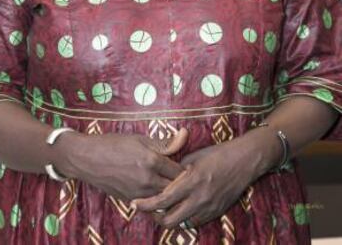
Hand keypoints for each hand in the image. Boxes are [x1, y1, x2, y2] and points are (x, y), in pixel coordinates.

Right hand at [55, 128, 187, 201]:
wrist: (88, 159)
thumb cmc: (114, 144)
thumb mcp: (140, 139)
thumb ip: (165, 142)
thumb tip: (186, 135)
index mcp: (151, 160)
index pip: (180, 171)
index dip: (186, 169)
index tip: (188, 166)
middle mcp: (147, 179)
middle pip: (175, 188)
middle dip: (181, 183)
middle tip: (183, 177)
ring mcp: (139, 193)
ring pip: (164, 198)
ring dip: (170, 193)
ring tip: (171, 184)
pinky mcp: (131, 201)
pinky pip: (151, 204)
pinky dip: (157, 200)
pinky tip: (156, 191)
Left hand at [131, 137, 254, 228]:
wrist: (243, 161)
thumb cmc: (217, 154)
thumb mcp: (193, 157)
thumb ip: (177, 170)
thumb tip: (163, 177)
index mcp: (191, 181)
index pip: (163, 200)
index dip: (147, 204)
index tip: (135, 203)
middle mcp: (199, 198)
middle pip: (170, 220)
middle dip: (155, 217)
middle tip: (148, 210)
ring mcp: (209, 208)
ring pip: (182, 224)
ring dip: (171, 219)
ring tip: (163, 210)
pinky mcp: (216, 212)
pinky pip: (195, 222)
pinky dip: (185, 218)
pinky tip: (181, 209)